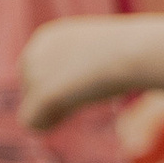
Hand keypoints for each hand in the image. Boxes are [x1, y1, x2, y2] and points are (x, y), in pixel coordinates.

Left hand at [21, 15, 153, 132]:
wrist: (134, 52)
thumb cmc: (126, 53)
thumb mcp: (94, 54)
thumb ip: (76, 68)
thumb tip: (68, 92)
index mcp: (45, 38)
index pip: (34, 73)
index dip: (57, 85)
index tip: (83, 83)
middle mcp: (33, 52)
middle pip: (29, 91)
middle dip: (53, 99)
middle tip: (84, 93)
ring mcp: (36, 73)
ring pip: (31, 108)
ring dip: (55, 112)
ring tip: (83, 99)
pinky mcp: (43, 94)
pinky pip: (32, 122)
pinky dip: (50, 124)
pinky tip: (73, 112)